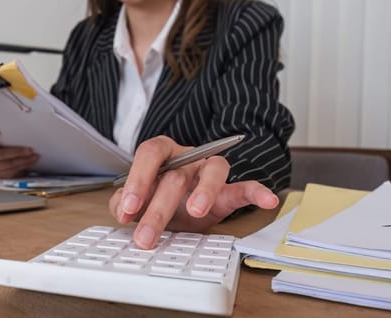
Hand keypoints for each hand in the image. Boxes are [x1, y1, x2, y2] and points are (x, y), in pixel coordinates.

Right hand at [0, 129, 38, 178]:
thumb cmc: (0, 143)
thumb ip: (2, 133)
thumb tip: (5, 130)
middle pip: (2, 155)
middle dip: (18, 153)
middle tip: (30, 150)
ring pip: (10, 166)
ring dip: (24, 161)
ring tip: (35, 157)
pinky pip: (13, 173)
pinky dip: (23, 168)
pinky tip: (31, 163)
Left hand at [108, 136, 278, 248]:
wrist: (181, 204)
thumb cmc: (158, 197)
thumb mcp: (138, 200)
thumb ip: (125, 201)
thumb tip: (122, 209)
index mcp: (162, 154)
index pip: (150, 155)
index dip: (138, 180)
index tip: (129, 208)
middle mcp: (187, 158)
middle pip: (176, 174)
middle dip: (158, 208)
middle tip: (146, 236)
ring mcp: (209, 171)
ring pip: (213, 172)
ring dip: (204, 191)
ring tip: (196, 211)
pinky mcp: (229, 190)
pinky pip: (246, 187)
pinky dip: (258, 192)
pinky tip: (268, 200)